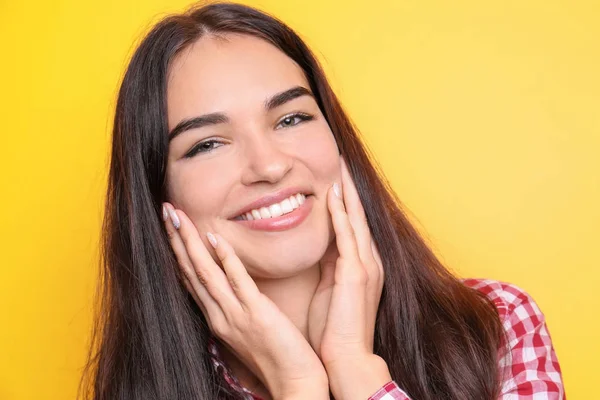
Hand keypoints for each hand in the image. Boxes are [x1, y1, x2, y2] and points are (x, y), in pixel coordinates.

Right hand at [162, 206, 328, 398]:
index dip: (179, 250)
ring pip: (206, 273)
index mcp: (218, 317)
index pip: (192, 278)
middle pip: (191, 271)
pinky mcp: (256, 315)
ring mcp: (235, 315)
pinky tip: (215, 238)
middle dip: (177, 239)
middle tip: (166, 210)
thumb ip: (239, 305)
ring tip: (178, 216)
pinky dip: (225, 259)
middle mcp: (220, 315)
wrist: (294, 383)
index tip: (172, 225)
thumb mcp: (249, 327)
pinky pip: (238, 282)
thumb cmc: (276, 355)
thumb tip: (234, 284)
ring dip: (190, 242)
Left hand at [307, 157, 389, 398]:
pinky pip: (346, 236)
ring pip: (355, 219)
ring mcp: (365, 266)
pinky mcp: (355, 274)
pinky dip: (340, 213)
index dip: (347, 200)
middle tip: (341, 160)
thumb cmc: (335, 329)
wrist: (347, 358)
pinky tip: (332, 193)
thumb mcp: (331, 290)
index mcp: (362, 266)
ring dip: (347, 192)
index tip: (337, 177)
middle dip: (350, 187)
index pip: (354, 224)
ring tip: (339, 166)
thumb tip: (322, 247)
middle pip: (358, 215)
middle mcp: (369, 261)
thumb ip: (330, 266)